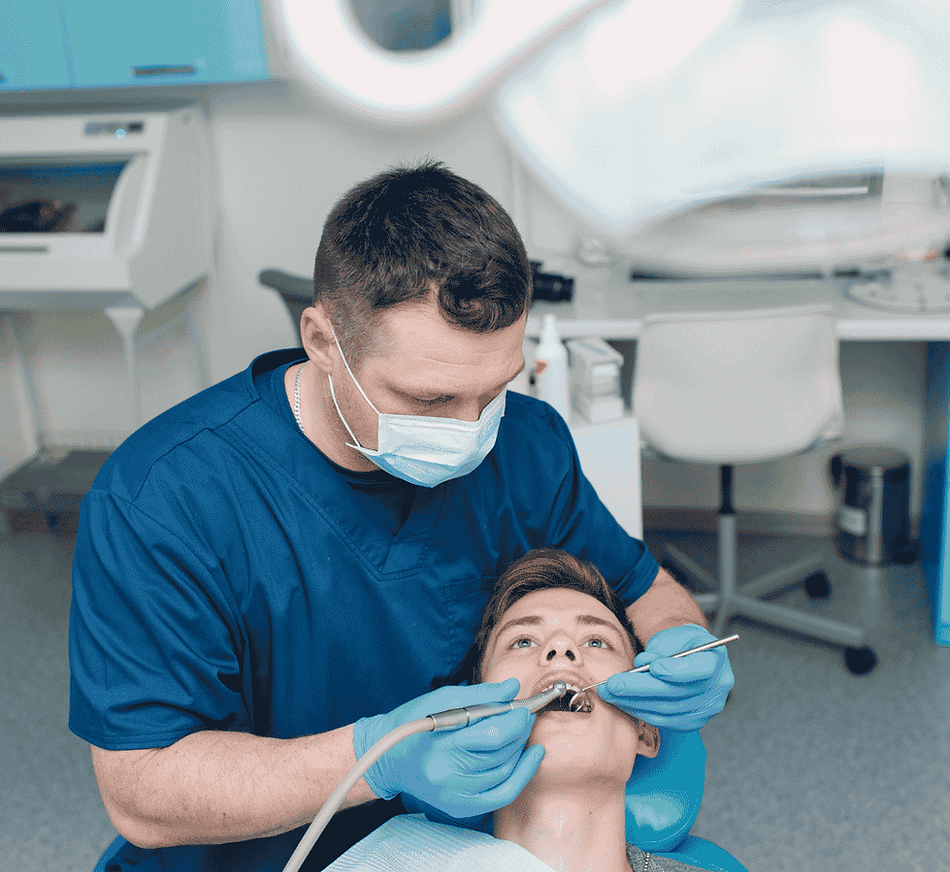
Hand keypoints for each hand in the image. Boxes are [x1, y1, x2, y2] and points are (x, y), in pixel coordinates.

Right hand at [352, 679, 543, 818]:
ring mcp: (455, 796)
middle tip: (525, 716)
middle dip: (520, 732)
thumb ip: (480, 695)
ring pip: (505, 773)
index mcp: (442, 746)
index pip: (494, 736)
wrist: (387, 757)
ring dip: (520, 750)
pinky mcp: (460, 807)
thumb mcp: (442, 699)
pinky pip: (501, 795)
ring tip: (523, 731)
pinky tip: (529, 757)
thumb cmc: (413, 723)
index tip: (524, 707)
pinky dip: (520, 776)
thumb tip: (513, 688)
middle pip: (501, 755)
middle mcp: (449, 776)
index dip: (515, 720)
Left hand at [598, 624, 733, 730]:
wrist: (689, 656)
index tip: (652, 666)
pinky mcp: (692, 722)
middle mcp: (717, 689)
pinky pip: (663, 720)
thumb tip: (641, 664)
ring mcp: (706, 709)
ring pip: (667, 710)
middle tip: (612, 684)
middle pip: (677, 693)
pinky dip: (640, 711)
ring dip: (634, 702)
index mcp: (717, 660)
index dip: (676, 670)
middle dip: (639, 688)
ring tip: (609, 693)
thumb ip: (659, 649)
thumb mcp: (673, 636)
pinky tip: (622, 702)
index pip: (701, 669)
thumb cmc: (680, 643)